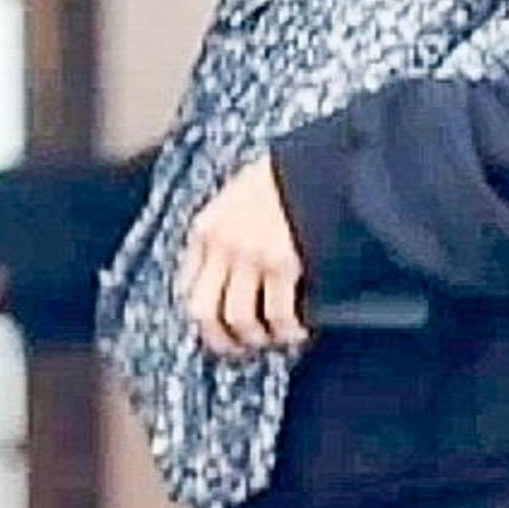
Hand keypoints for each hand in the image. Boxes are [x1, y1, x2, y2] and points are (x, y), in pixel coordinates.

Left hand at [178, 156, 307, 357]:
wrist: (320, 158)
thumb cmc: (286, 177)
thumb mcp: (239, 196)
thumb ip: (228, 232)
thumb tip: (230, 276)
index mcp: (206, 228)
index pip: (188, 287)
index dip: (202, 316)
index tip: (217, 329)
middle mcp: (220, 244)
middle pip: (203, 312)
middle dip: (220, 339)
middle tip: (240, 349)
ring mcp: (250, 255)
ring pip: (240, 320)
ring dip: (258, 338)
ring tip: (275, 338)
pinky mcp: (283, 263)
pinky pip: (280, 314)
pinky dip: (289, 330)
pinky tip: (300, 329)